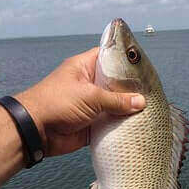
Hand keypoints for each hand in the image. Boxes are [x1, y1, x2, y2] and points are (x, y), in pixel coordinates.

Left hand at [15, 47, 145, 156]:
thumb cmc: (58, 103)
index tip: (143, 67)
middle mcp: (89, 85)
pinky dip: (120, 126)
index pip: (108, 58)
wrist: (37, 130)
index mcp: (85, 68)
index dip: (125, 61)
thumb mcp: (90, 96)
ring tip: (150, 110)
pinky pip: (110, 124)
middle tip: (152, 92)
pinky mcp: (92, 124)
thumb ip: (116, 100)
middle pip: (115, 85)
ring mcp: (91, 106)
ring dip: (127, 110)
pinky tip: (137, 126)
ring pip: (114, 106)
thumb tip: (141, 102)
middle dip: (131, 90)